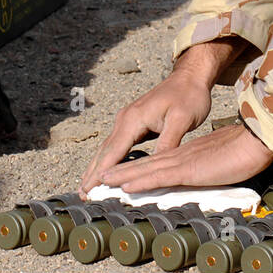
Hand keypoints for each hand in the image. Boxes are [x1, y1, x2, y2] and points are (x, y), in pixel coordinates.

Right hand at [80, 40, 240, 192]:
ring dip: (97, 168)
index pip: (113, 152)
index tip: (90, 190)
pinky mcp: (134, 123)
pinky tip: (106, 170)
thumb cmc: (188, 96)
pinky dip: (108, 160)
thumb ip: (167, 142)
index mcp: (133, 119)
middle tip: (82, 195)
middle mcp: (125, 119)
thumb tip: (155, 166)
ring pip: (108, 148)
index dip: (101, 173)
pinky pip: (117, 145)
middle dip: (92, 174)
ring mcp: (128, 120)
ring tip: (87, 187)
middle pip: (104, 151)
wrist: (189, 77)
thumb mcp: (182, 119)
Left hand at [94, 123, 272, 192]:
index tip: (110, 179)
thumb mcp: (213, 161)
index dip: (128, 171)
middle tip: (93, 184)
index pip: (149, 163)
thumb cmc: (240, 150)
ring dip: (119, 177)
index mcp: (181, 152)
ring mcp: (180, 159)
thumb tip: (188, 178)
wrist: (257, 139)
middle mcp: (175, 154)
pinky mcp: (188, 167)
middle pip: (140, 164)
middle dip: (114, 174)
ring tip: (98, 184)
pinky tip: (124, 186)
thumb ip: (198, 169)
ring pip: (143, 169)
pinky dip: (140, 180)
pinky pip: (160, 175)